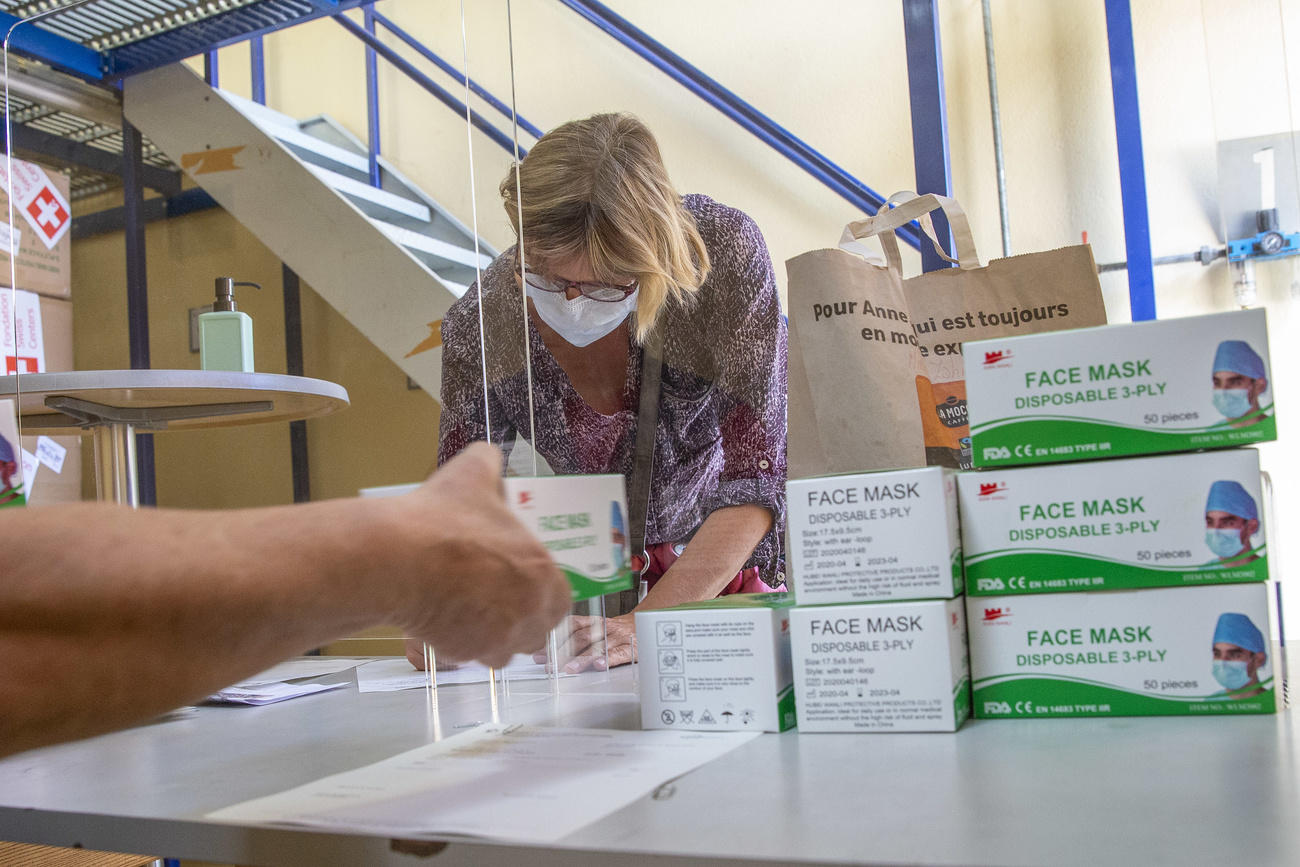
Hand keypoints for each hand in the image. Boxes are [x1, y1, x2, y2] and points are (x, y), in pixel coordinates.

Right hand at [378, 443, 571, 668]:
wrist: (396, 560)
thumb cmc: (439, 518)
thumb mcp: (472, 473)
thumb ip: (490, 463)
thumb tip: (490, 457)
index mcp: (541, 569)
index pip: (562, 595)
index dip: (544, 592)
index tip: (525, 583)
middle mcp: (529, 609)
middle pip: (538, 627)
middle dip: (523, 619)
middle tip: (498, 602)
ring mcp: (500, 636)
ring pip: (507, 649)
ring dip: (495, 637)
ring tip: (470, 613)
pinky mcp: (467, 653)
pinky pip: (473, 657)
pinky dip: (463, 646)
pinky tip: (445, 623)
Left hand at [536, 613, 636, 672]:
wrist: (646, 624)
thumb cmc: (616, 631)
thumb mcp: (597, 628)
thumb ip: (575, 636)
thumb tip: (546, 651)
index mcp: (594, 621)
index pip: (570, 626)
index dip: (555, 639)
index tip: (540, 652)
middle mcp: (605, 627)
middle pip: (581, 638)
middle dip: (563, 652)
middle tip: (550, 664)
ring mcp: (618, 637)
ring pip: (598, 646)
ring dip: (582, 658)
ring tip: (570, 668)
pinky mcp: (632, 648)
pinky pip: (620, 652)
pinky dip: (609, 659)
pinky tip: (599, 665)